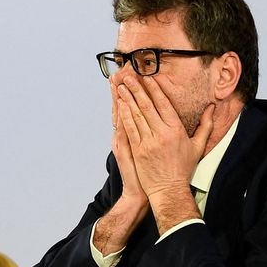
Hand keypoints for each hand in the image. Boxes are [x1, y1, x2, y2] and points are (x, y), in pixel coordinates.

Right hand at [91, 83, 150, 256]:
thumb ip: (145, 136)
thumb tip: (150, 122)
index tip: (125, 79)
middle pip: (122, 109)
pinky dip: (122, 116)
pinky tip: (121, 103)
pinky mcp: (126, 149)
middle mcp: (125, 137)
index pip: (129, 110)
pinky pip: (124, 128)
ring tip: (116, 82)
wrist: (145, 192)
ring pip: (121, 116)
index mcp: (132, 135)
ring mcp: (124, 142)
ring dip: (119, 98)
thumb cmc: (148, 173)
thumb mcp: (142, 152)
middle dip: (121, 91)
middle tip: (117, 74)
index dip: (127, 94)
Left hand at [117, 75, 213, 232]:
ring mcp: (147, 142)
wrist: (168, 190)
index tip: (146, 77)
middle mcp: (161, 134)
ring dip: (127, 98)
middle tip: (128, 76)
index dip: (154, 88)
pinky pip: (129, 128)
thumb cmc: (183, 169)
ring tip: (121, 86)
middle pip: (147, 106)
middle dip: (137, 89)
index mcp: (176, 131)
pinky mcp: (137, 150)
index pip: (163, 104)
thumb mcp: (198, 146)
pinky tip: (119, 105)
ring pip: (135, 115)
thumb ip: (205, 125)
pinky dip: (123, 115)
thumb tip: (212, 108)